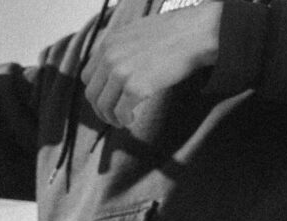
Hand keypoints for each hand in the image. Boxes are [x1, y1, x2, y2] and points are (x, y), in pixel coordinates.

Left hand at [83, 2, 223, 133]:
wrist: (198, 33)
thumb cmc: (175, 32)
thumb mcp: (137, 32)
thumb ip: (120, 48)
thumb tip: (111, 67)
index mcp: (109, 43)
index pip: (88, 77)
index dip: (96, 92)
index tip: (105, 99)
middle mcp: (110, 57)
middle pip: (92, 94)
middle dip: (100, 109)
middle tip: (111, 116)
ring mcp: (121, 73)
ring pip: (104, 106)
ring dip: (111, 118)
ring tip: (121, 121)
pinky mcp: (135, 87)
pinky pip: (121, 112)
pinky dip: (124, 120)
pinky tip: (131, 120)